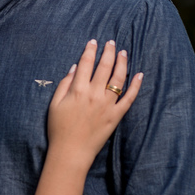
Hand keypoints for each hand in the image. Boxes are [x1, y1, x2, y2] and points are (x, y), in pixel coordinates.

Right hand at [47, 40, 140, 160]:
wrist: (71, 152)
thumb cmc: (59, 128)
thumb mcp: (54, 104)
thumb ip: (65, 84)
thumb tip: (74, 67)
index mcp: (78, 90)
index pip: (85, 64)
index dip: (90, 50)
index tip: (93, 42)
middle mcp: (94, 94)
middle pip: (104, 67)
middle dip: (108, 52)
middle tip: (111, 43)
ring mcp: (107, 105)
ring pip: (118, 79)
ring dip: (122, 63)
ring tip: (123, 53)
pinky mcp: (116, 116)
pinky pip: (129, 98)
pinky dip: (135, 86)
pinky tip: (139, 75)